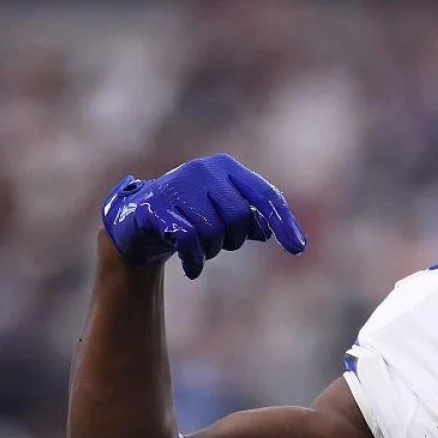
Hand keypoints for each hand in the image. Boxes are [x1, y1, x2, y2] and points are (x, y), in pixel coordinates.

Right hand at [101, 154, 305, 278]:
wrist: (139, 223)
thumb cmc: (190, 217)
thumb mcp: (224, 215)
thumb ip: (250, 219)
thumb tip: (270, 231)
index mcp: (225, 167)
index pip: (264, 195)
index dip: (283, 222)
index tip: (298, 249)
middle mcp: (202, 170)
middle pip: (239, 217)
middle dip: (233, 239)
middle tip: (219, 243)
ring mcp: (177, 186)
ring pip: (213, 231)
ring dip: (211, 251)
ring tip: (200, 249)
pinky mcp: (156, 207)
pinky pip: (189, 240)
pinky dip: (195, 261)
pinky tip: (193, 270)